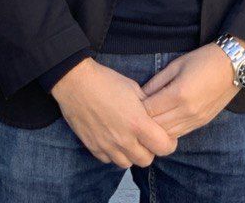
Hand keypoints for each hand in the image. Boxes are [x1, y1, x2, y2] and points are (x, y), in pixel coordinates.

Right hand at [51, 58, 177, 167]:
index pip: (163, 147)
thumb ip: (148, 107)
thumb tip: (157, 116)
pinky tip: (112, 139)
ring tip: (129, 140)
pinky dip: (113, 154)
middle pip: (146, 160)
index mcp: (137, 123)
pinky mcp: (92, 147)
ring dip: (131, 154)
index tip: (166, 137)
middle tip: (146, 138)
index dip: (168, 143)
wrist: (75, 82)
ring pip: (127, 163)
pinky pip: (108, 160)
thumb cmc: (105, 81)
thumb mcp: (134, 88)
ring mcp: (107, 145)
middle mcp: (123, 139)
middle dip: (150, 151)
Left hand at [141, 43, 242, 138]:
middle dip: (143, 121)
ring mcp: (195, 119)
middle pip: (156, 126)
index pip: (149, 110)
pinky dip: (168, 131)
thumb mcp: (176, 65)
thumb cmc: (202, 60)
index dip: (136, 108)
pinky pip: (179, 134)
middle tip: (134, 114)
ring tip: (146, 121)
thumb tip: (140, 96)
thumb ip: (156, 82)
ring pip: (167, 134)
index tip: (130, 103)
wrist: (232, 66)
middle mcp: (187, 111)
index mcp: (178, 94)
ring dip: (155, 130)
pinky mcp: (201, 123)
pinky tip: (161, 124)